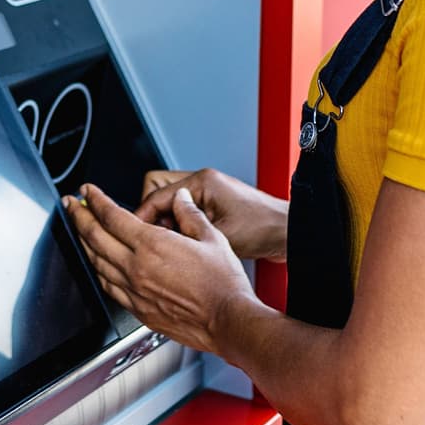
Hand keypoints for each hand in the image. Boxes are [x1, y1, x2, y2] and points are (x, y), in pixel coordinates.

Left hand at [65, 183, 254, 354]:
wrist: (227, 321)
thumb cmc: (222, 284)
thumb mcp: (211, 237)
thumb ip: (190, 214)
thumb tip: (180, 199)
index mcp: (152, 245)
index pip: (111, 216)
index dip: (95, 200)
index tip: (87, 192)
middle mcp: (137, 268)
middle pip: (95, 237)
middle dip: (78, 217)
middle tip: (69, 205)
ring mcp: (134, 291)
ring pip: (96, 263)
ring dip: (83, 243)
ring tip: (78, 230)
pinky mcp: (138, 310)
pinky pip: (108, 287)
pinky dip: (97, 271)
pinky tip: (97, 266)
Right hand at [135, 169, 287, 262]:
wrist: (289, 232)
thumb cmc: (263, 228)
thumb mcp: (218, 233)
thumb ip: (185, 229)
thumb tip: (158, 235)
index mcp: (201, 181)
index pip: (155, 194)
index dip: (143, 217)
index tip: (136, 234)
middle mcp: (203, 183)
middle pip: (158, 194)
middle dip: (153, 217)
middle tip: (155, 239)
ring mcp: (208, 194)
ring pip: (170, 205)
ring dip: (167, 223)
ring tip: (171, 243)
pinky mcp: (214, 206)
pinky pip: (184, 212)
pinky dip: (180, 227)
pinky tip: (184, 244)